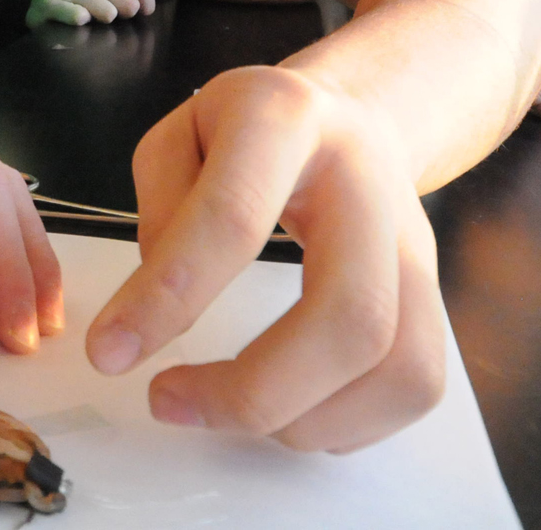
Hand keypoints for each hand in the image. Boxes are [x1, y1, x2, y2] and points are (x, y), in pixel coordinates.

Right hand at [26, 0, 157, 26]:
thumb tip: (146, 8)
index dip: (146, 6)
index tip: (139, 12)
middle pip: (129, 5)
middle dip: (121, 14)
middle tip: (106, 12)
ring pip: (108, 14)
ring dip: (100, 22)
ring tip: (88, 15)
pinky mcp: (49, 3)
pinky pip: (80, 19)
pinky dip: (80, 25)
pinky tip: (73, 20)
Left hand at [84, 66, 446, 452]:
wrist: (349, 116)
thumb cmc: (250, 131)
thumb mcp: (179, 135)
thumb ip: (160, 208)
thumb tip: (161, 307)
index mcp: (286, 120)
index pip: (235, 217)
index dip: (168, 296)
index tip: (108, 354)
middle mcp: (368, 182)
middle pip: (351, 314)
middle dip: (255, 390)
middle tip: (167, 401)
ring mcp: (414, 244)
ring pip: (400, 367)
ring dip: (302, 419)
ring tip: (225, 408)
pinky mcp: (433, 295)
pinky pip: (414, 386)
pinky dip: (342, 424)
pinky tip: (282, 407)